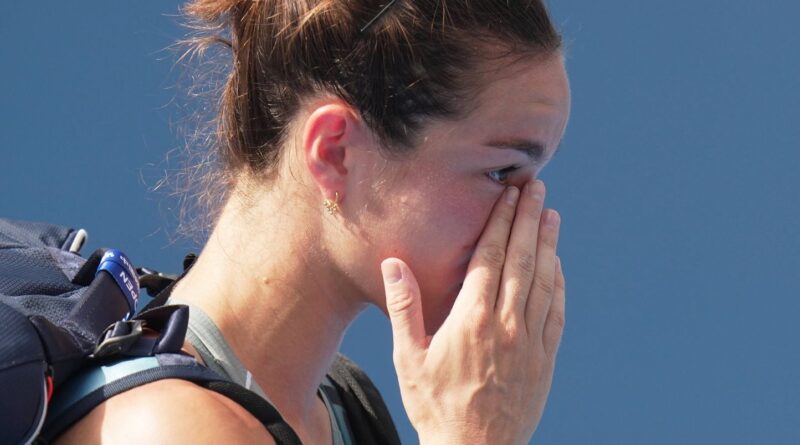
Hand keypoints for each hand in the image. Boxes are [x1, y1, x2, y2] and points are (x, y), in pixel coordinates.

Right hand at [381, 180, 564, 444]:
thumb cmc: (434, 404)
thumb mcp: (408, 357)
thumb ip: (404, 306)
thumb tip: (393, 264)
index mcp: (472, 319)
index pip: (491, 257)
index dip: (501, 222)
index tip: (509, 195)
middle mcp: (507, 324)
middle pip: (522, 259)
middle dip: (529, 219)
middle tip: (536, 187)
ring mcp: (530, 341)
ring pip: (544, 280)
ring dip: (548, 244)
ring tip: (551, 215)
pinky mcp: (545, 358)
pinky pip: (556, 311)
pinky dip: (558, 283)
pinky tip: (557, 265)